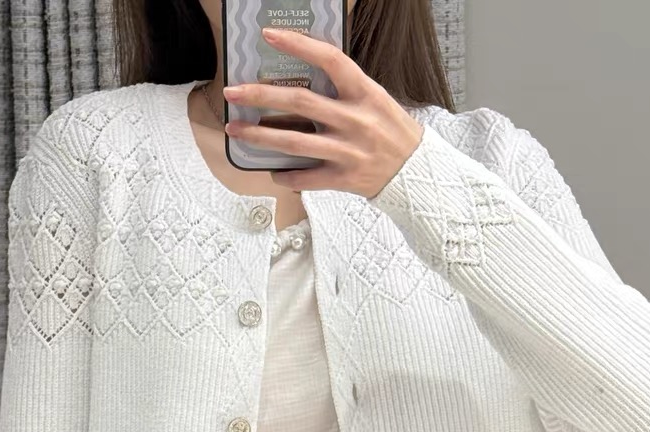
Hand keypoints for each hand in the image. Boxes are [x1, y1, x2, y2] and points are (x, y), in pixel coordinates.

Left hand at [222, 26, 423, 197]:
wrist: (416, 173)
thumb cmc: (393, 132)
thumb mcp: (376, 100)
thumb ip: (345, 91)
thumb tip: (304, 81)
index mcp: (364, 93)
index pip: (329, 59)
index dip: (298, 44)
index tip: (269, 35)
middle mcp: (354, 120)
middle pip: (299, 103)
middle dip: (260, 96)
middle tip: (233, 92)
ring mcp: (347, 151)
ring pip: (294, 142)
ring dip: (260, 137)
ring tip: (236, 131)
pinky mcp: (343, 179)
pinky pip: (306, 178)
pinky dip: (286, 176)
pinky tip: (273, 171)